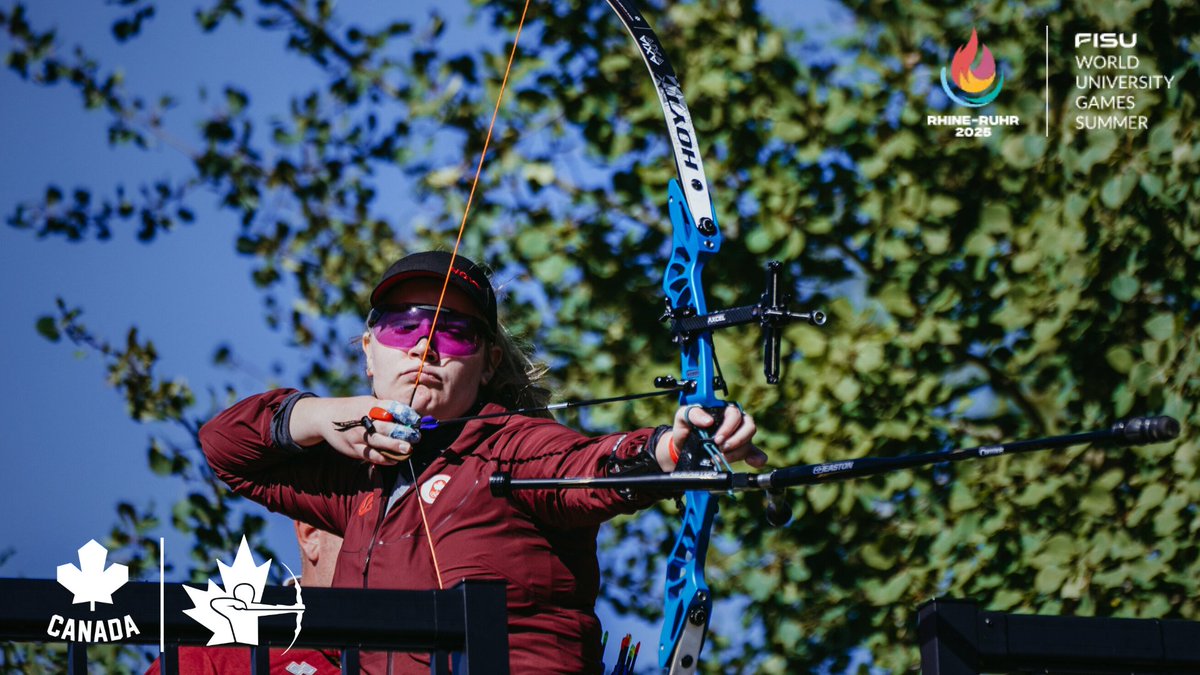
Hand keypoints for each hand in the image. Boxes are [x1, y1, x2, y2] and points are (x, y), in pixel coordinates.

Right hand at [291, 396, 420, 464]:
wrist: (325, 417)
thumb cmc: (354, 409)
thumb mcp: (367, 402)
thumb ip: (385, 409)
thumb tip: (410, 416)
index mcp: (370, 405)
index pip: (390, 408)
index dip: (404, 414)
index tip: (417, 420)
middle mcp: (364, 420)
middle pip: (385, 426)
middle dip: (402, 432)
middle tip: (416, 437)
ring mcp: (358, 435)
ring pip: (378, 442)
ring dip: (394, 446)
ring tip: (407, 449)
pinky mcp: (353, 448)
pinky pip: (370, 455)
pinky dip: (383, 458)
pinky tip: (394, 460)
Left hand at [656, 404, 766, 470]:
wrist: (683, 446)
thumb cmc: (686, 427)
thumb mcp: (683, 416)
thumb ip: (693, 414)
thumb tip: (708, 421)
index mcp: (724, 410)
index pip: (735, 414)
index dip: (729, 427)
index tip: (717, 439)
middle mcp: (736, 422)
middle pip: (748, 427)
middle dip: (736, 440)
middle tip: (722, 448)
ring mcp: (740, 436)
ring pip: (749, 441)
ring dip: (737, 452)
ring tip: (722, 458)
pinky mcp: (741, 450)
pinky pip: (756, 453)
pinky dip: (757, 458)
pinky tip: (753, 462)